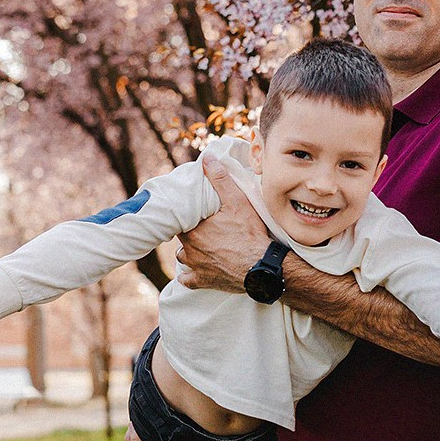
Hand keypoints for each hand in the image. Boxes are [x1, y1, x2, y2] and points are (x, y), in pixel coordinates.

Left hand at [177, 158, 268, 292]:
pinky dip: (191, 275)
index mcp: (192, 228)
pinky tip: (197, 271)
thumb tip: (207, 159)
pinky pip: (188, 280)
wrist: (260, 266)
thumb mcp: (237, 201)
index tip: (193, 212)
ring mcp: (194, 266)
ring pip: (183, 257)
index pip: (179, 218)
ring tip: (202, 247)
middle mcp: (188, 248)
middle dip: (189, 232)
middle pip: (181, 237)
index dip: (186, 214)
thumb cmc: (248, 233)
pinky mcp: (202, 281)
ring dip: (190, 252)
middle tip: (202, 228)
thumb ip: (220, 179)